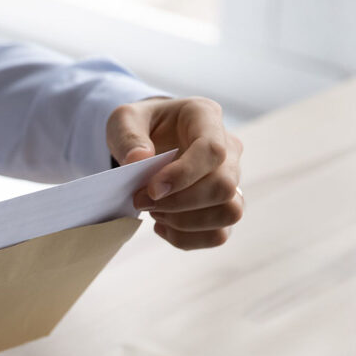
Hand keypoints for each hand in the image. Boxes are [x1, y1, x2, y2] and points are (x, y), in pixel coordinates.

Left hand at [107, 96, 244, 249]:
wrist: (149, 141)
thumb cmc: (141, 127)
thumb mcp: (123, 120)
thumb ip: (128, 136)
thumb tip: (140, 161)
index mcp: (206, 117)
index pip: (212, 151)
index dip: (184, 175)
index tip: (150, 189)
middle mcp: (229, 148)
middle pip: (224, 187)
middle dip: (179, 203)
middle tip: (141, 200)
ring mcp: (232, 179)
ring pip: (229, 213)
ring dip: (186, 222)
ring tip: (155, 211)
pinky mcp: (224, 206)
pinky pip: (219, 234)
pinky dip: (187, 238)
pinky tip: (162, 225)